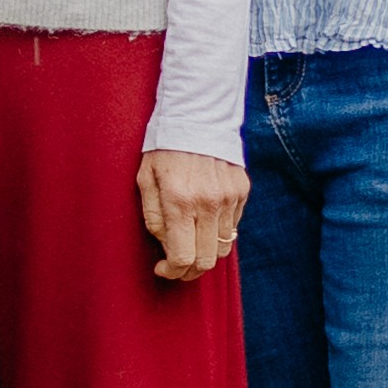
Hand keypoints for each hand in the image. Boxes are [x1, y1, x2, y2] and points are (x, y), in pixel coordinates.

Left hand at [135, 148, 247, 283]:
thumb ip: (154, 218)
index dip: (171, 271)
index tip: (162, 268)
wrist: (196, 115)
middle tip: (177, 266)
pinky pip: (233, 226)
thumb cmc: (163, 149)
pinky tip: (204, 222)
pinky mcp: (242, 191)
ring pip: (223, 247)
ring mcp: (229, 198)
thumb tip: (166, 246)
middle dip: (189, 271)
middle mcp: (208, 203)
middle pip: (206, 260)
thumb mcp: (145, 180)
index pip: (183, 257)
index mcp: (179, 201)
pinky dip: (218, 232)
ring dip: (205, 254)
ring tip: (190, 246)